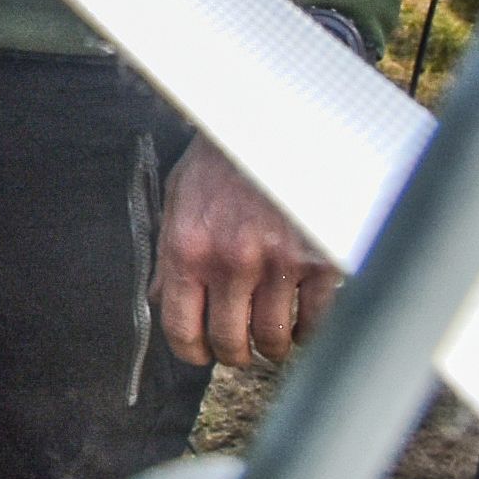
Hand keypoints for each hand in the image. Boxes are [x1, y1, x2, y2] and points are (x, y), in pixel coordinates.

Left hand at [155, 134, 337, 365]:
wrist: (273, 125)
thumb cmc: (223, 161)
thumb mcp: (179, 199)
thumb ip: (168, 254)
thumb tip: (159, 300)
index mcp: (187, 248)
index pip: (181, 328)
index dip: (192, 352)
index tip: (201, 353)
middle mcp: (230, 261)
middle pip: (229, 343)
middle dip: (234, 352)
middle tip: (240, 344)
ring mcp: (278, 263)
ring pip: (273, 341)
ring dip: (271, 346)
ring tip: (271, 333)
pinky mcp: (320, 261)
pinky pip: (315, 324)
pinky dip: (307, 332)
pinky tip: (301, 320)